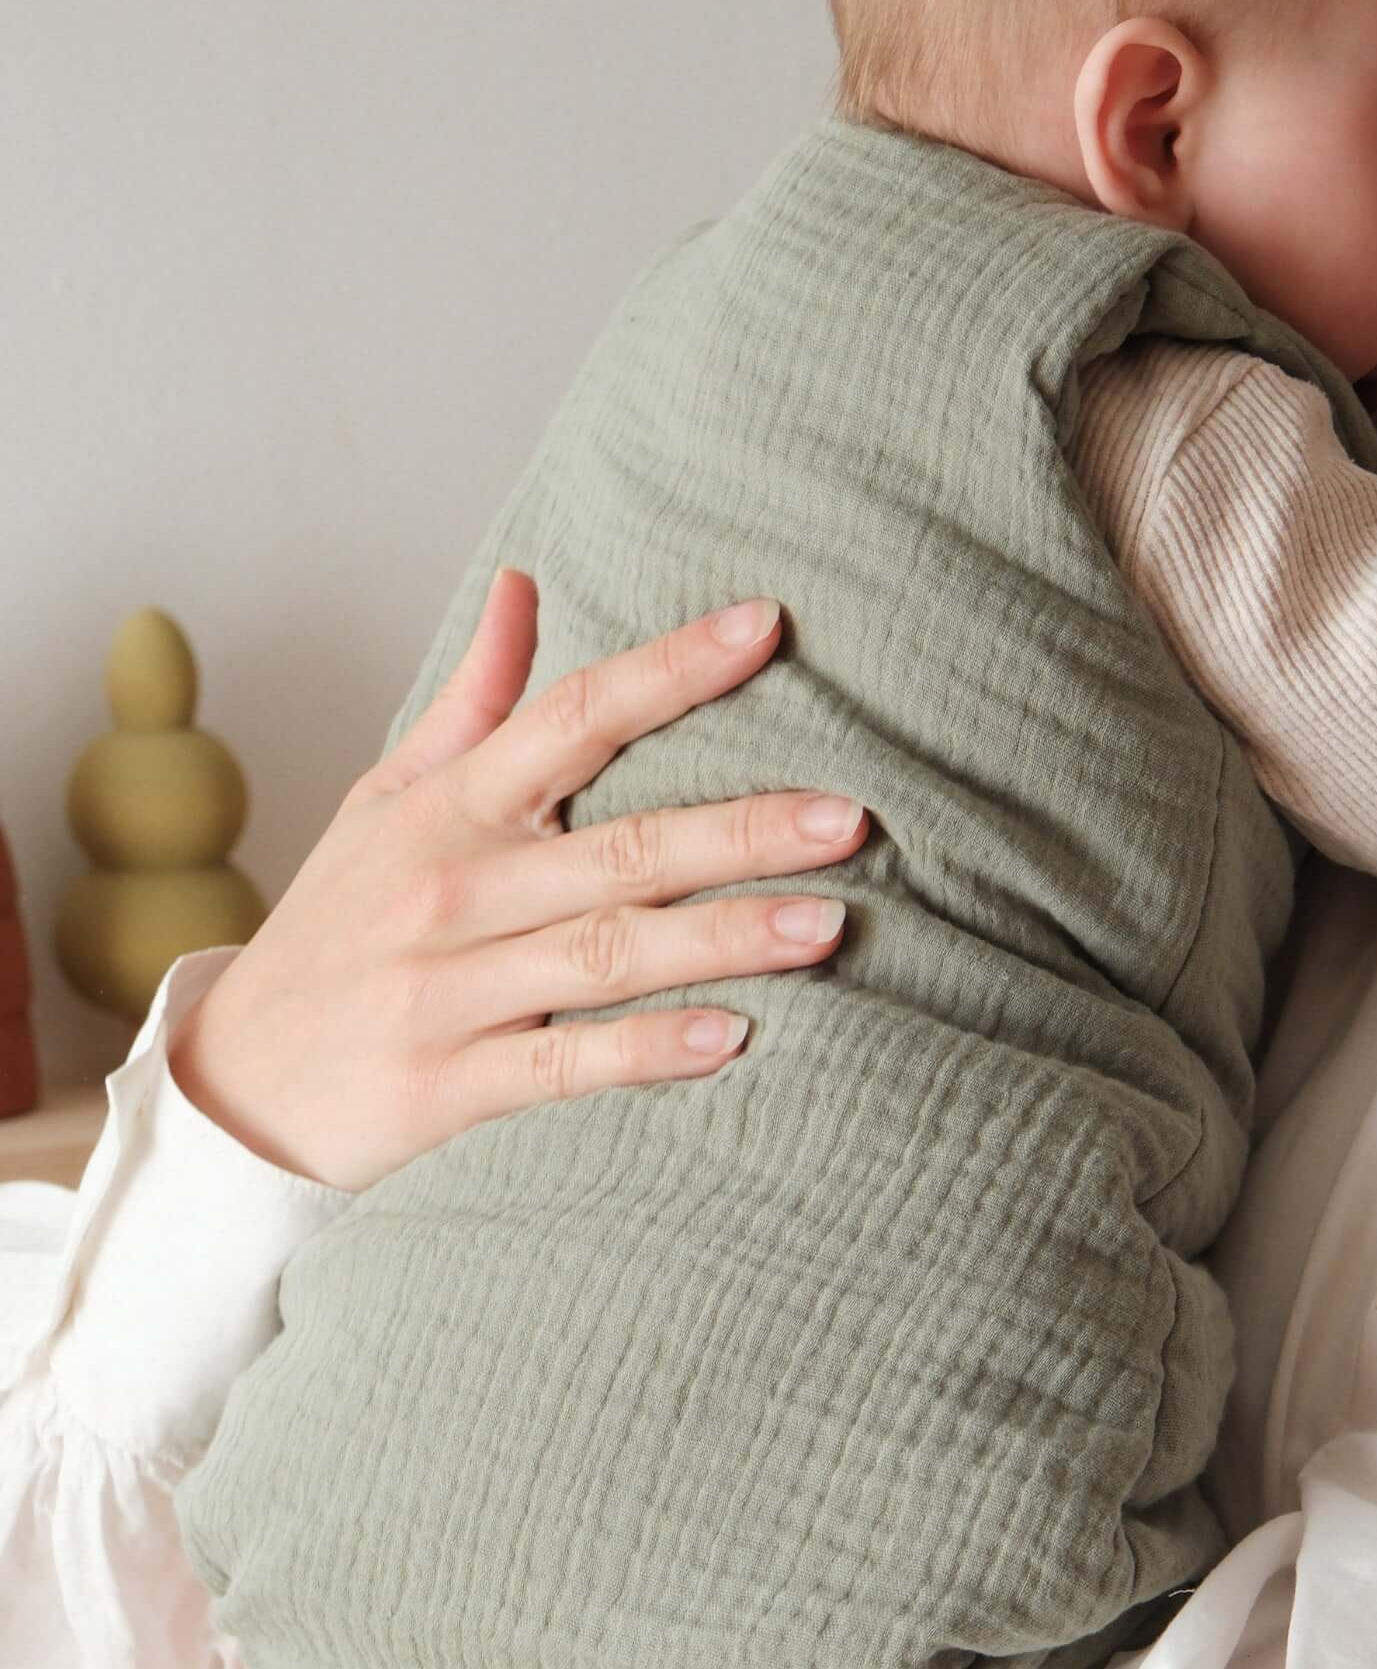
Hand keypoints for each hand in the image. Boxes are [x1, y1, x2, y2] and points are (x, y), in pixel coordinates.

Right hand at [168, 569, 869, 1194]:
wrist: (233, 1083)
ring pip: (607, 954)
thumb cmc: (339, 924)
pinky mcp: (446, 1084)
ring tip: (830, 925)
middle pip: (623, 848)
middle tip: (851, 818)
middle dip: (742, 831)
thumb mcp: (388, 799)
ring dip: (724, 940)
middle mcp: (456, 889)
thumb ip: (473, 701)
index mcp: (452, 807)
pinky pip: (563, 1067)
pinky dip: (647, 1052)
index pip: (575, 716)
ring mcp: (449, 989)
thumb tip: (523, 584)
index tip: (768, 625)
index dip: (674, 668)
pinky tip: (734, 1037)